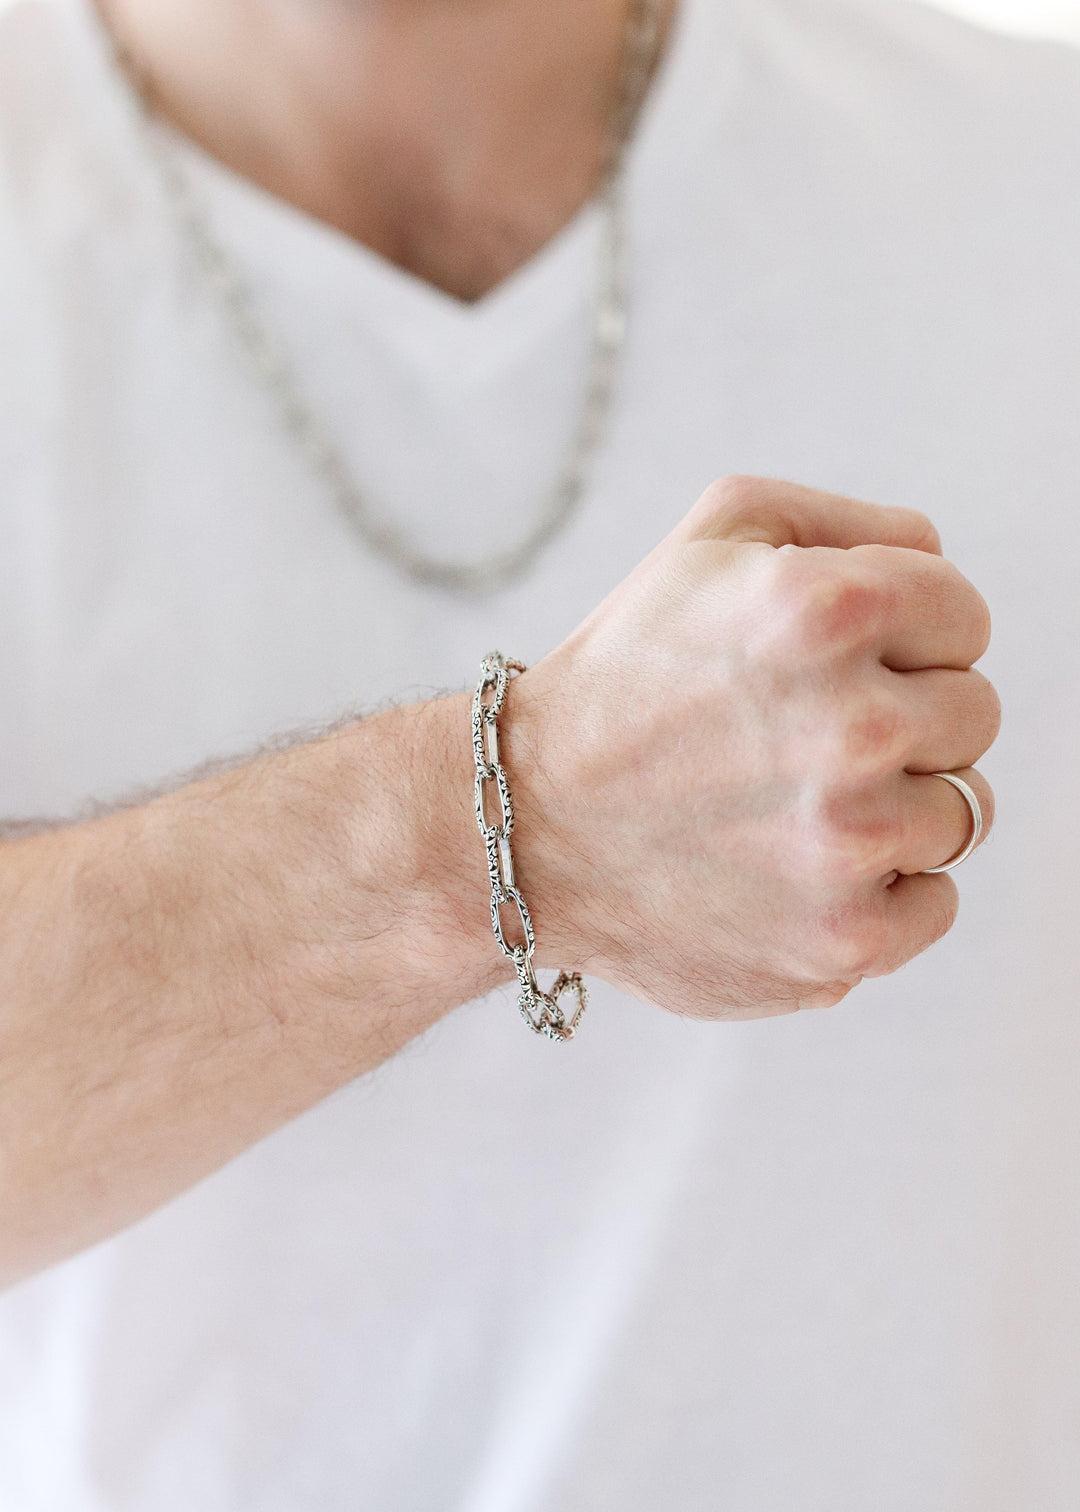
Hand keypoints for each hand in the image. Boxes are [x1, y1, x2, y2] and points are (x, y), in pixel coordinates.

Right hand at [505, 477, 998, 1017]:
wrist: (524, 827)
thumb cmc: (623, 679)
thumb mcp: (710, 539)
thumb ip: (849, 524)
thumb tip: (941, 565)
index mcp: (827, 610)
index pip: (964, 616)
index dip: (906, 635)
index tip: (842, 663)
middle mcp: (852, 728)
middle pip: (974, 714)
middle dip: (905, 717)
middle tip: (805, 736)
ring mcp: (851, 846)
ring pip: (962, 812)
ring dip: (894, 804)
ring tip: (791, 804)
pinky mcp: (843, 941)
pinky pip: (936, 904)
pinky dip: (884, 890)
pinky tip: (797, 867)